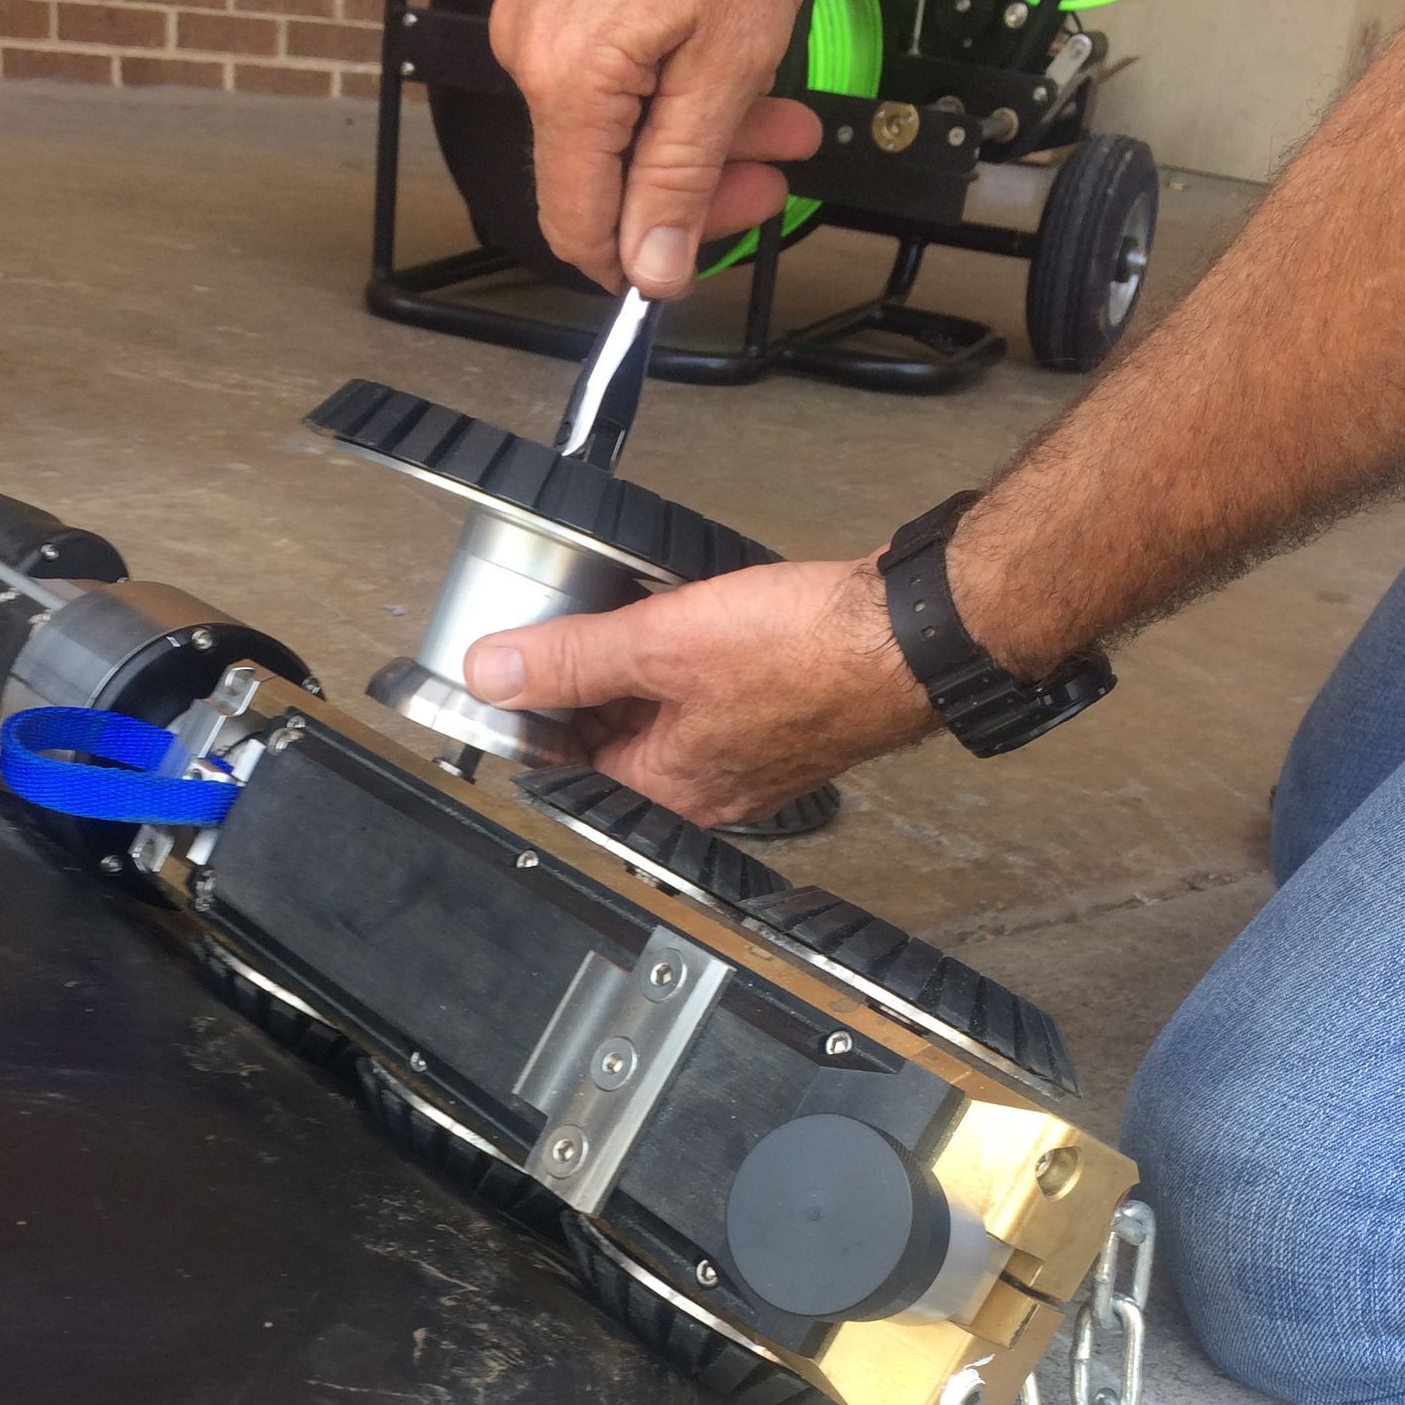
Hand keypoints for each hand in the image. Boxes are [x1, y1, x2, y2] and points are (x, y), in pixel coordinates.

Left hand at [463, 558, 938, 825]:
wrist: (912, 634)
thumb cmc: (809, 656)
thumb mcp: (662, 645)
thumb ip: (571, 660)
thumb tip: (492, 672)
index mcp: (668, 792)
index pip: (566, 769)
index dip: (530, 718)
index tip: (508, 672)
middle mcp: (707, 790)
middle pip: (611, 744)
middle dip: (580, 690)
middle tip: (556, 628)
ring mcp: (748, 759)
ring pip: (659, 718)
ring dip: (633, 672)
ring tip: (616, 612)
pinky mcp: (780, 722)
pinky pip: (707, 700)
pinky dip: (683, 666)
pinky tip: (683, 619)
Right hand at [488, 0, 825, 295]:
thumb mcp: (729, 61)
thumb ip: (682, 177)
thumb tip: (651, 268)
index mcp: (566, 80)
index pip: (576, 226)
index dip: (639, 261)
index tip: (690, 265)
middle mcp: (533, 49)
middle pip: (604, 174)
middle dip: (699, 186)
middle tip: (772, 173)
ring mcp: (541, 12)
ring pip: (619, 120)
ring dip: (702, 132)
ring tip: (778, 118)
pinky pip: (615, 67)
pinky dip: (677, 80)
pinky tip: (733, 65)